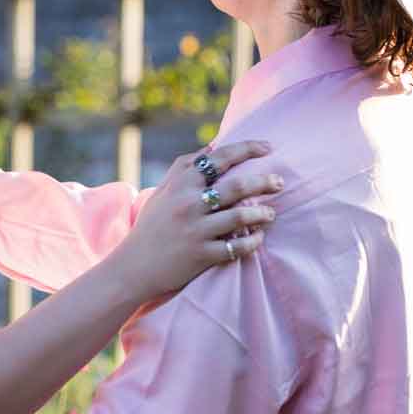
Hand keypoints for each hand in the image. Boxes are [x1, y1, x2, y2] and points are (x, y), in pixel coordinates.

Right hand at [117, 141, 280, 297]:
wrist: (133, 266)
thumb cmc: (151, 225)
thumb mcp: (162, 191)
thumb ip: (183, 168)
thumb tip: (212, 147)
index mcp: (180, 185)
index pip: (219, 158)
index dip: (247, 148)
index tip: (267, 148)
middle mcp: (188, 204)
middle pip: (237, 186)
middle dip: (265, 181)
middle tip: (279, 182)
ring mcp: (195, 230)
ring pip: (241, 216)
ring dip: (263, 213)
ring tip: (271, 213)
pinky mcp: (202, 255)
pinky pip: (237, 246)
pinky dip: (252, 241)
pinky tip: (258, 238)